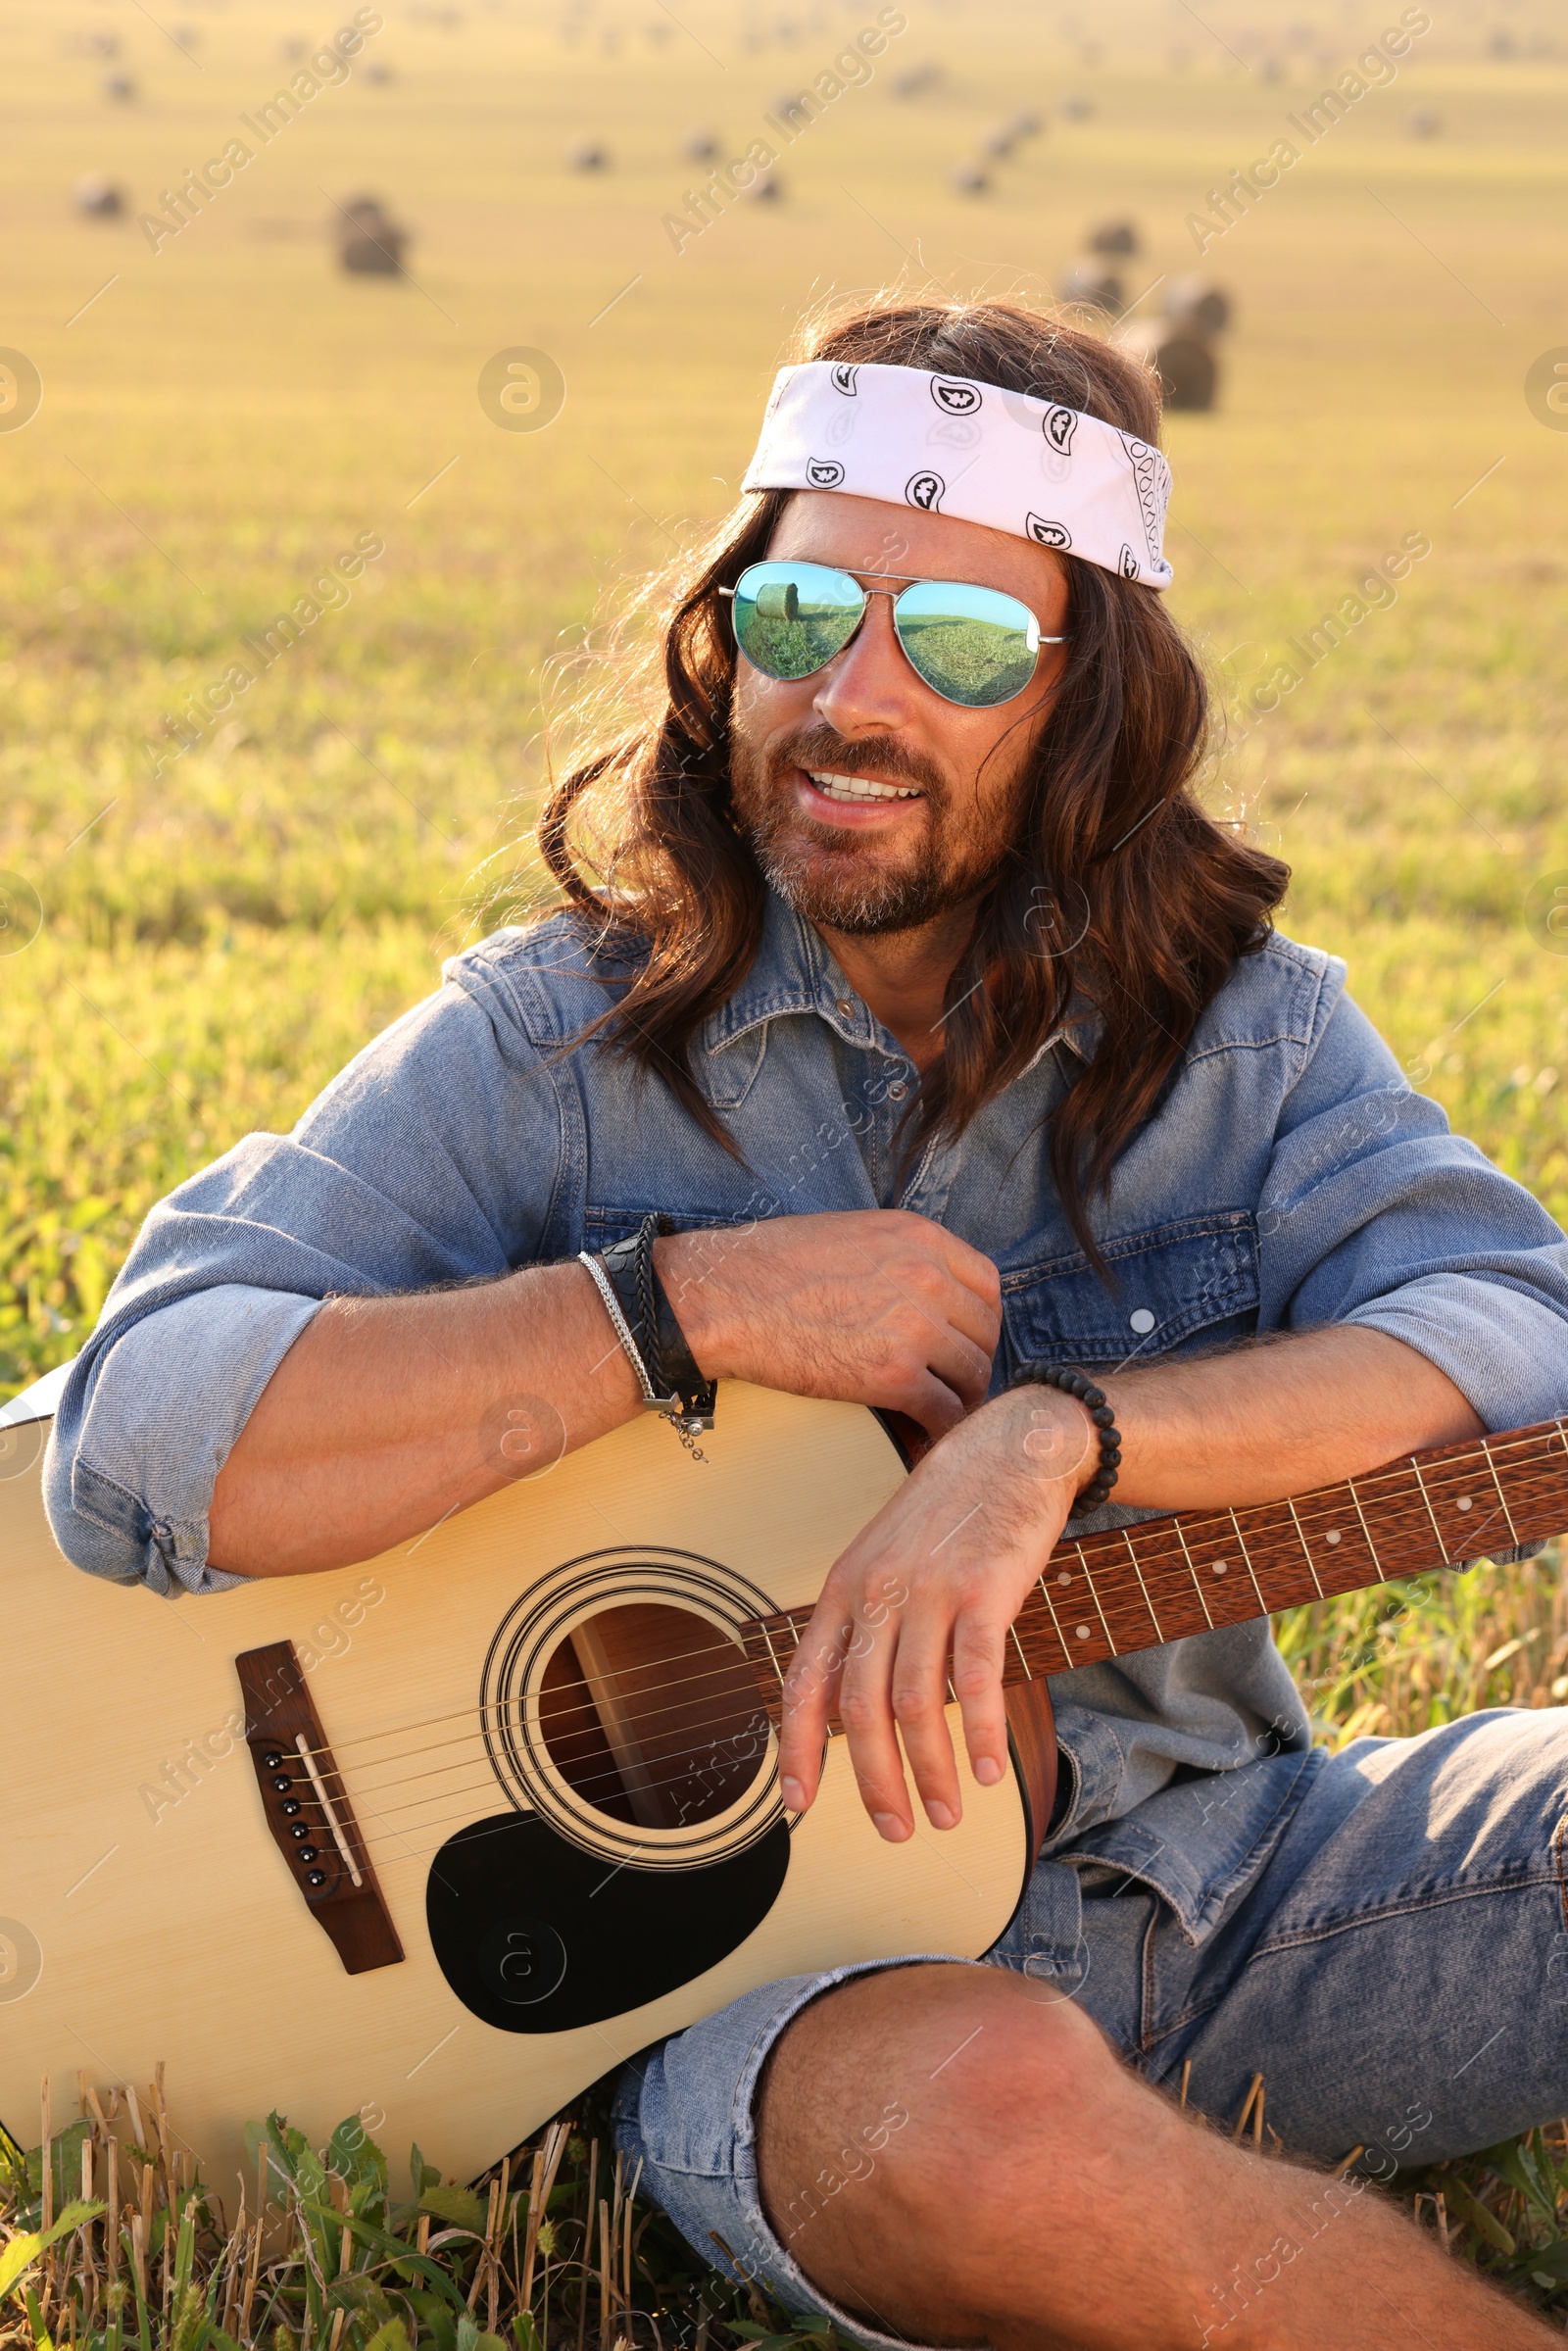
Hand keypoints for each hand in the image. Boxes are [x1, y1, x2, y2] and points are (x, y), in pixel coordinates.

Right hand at [654, 1209, 1000, 1440]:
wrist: (724, 1298)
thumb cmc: (771, 1265)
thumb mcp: (852, 1234)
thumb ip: (900, 1256)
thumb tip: (924, 1292)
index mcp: (919, 1237)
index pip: (987, 1283)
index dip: (979, 1319)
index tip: (965, 1340)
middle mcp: (927, 1277)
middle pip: (984, 1331)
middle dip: (972, 1361)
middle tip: (954, 1384)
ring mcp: (914, 1327)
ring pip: (970, 1374)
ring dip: (960, 1399)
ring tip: (940, 1414)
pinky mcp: (894, 1375)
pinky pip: (943, 1412)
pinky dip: (939, 1430)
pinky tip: (924, 1436)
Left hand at [776, 1385, 1096, 1838]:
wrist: (1010, 1447)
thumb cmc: (950, 1509)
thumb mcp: (885, 1555)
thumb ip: (868, 1619)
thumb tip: (860, 1700)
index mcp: (844, 1588)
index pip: (804, 1682)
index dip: (798, 1749)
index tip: (799, 1804)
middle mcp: (877, 1592)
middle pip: (860, 1707)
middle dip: (874, 1781)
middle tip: (896, 1830)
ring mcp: (930, 1590)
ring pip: (917, 1702)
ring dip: (930, 1771)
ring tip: (947, 1814)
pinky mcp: (985, 1590)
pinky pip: (977, 1676)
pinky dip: (981, 1731)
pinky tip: (990, 1769)